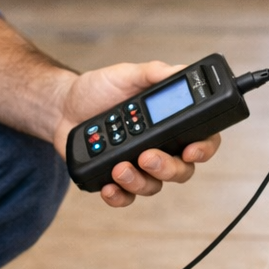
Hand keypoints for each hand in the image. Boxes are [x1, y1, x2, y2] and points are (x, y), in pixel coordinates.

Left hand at [52, 61, 221, 207]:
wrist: (63, 106)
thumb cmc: (98, 89)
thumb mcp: (127, 74)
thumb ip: (154, 73)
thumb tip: (181, 71)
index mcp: (170, 123)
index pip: (202, 140)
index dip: (204, 149)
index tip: (191, 150)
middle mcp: (160, 148)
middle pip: (181, 170)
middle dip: (168, 168)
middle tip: (147, 156)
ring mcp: (139, 166)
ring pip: (153, 186)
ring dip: (139, 181)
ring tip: (120, 168)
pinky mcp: (116, 179)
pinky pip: (126, 197)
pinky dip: (119, 196)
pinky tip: (109, 186)